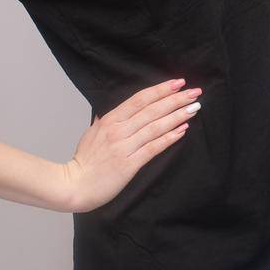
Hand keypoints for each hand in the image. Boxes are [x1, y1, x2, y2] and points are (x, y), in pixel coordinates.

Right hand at [60, 78, 200, 212]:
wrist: (74, 186)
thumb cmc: (84, 161)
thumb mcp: (92, 133)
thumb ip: (105, 120)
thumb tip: (111, 110)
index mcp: (110, 120)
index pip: (140, 99)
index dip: (161, 90)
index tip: (178, 83)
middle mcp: (118, 130)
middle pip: (152, 110)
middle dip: (176, 99)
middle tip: (195, 92)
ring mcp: (124, 147)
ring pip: (155, 127)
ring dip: (177, 116)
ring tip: (194, 108)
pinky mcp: (129, 164)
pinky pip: (153, 148)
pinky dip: (169, 138)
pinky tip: (182, 130)